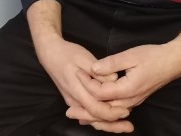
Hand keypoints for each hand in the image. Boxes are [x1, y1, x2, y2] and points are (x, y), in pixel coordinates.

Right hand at [27, 0, 132, 131]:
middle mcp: (74, 100)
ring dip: (107, 124)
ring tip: (124, 126)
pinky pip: (88, 114)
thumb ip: (98, 71)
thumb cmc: (68, 54)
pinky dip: (100, 119)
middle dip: (112, 124)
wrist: (51, 55)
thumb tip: (113, 80)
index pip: (95, 108)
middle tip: (129, 126)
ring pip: (91, 119)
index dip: (111, 112)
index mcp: (76, 89)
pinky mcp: (74, 101)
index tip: (126, 111)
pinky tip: (111, 120)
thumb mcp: (84, 57)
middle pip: (94, 118)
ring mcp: (73, 102)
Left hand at [76, 43, 180, 110]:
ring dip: (93, 116)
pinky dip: (104, 113)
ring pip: (110, 114)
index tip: (76, 72)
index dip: (86, 83)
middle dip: (85, 112)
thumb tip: (93, 69)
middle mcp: (130, 100)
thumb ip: (111, 63)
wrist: (173, 62)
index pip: (100, 93)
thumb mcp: (131, 55)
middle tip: (68, 111)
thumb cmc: (154, 56)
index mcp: (127, 89)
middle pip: (103, 111)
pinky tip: (96, 111)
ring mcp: (133, 102)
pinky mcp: (135, 99)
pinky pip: (116, 111)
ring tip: (78, 117)